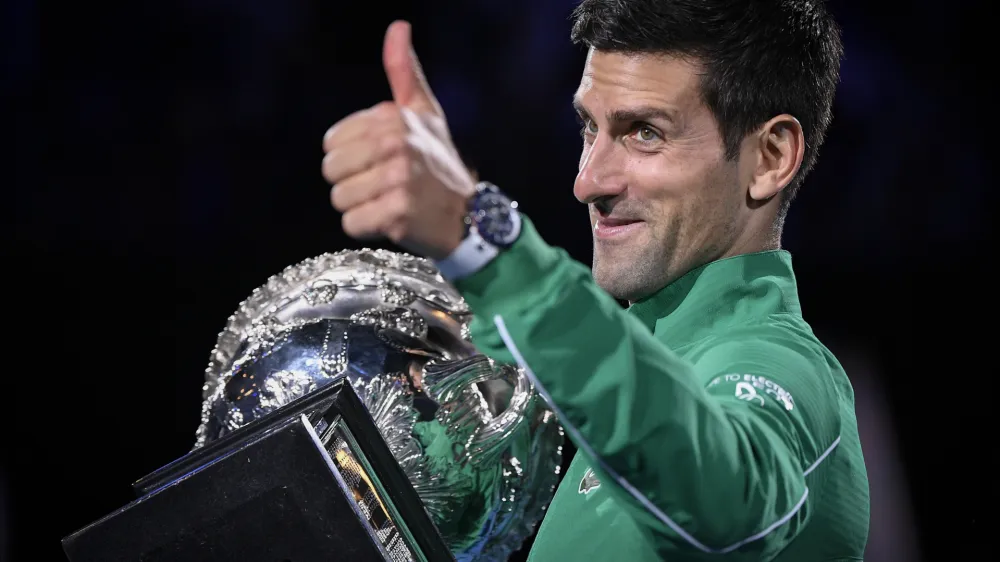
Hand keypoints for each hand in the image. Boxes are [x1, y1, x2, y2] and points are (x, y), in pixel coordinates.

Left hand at [321, 20, 474, 259]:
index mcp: (394, 118)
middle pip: (331, 170)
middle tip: (385, 185)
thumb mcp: (425, 113)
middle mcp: (397, 145)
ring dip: (361, 207)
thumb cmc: (439, 163)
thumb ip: (404, 72)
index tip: (383, 160)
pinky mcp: (397, 215)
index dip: (353, 157)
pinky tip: (393, 220)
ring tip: (390, 201)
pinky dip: (368, 227)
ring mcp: (398, 181)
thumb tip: (398, 26)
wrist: (469, 215)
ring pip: (339, 199)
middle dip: (353, 182)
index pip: (332, 143)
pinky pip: (351, 224)